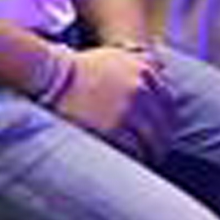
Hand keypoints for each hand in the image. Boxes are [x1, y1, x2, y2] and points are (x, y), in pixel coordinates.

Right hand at [50, 44, 174, 159]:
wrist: (51, 75)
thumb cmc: (78, 68)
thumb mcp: (115, 57)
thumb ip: (140, 67)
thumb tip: (161, 72)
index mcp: (143, 71)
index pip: (168, 103)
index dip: (168, 123)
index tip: (163, 134)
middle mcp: (140, 89)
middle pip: (163, 124)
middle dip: (161, 141)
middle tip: (156, 153)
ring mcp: (127, 109)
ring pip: (151, 140)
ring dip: (151, 153)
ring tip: (146, 161)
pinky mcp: (113, 128)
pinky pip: (134, 150)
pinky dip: (135, 158)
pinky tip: (131, 162)